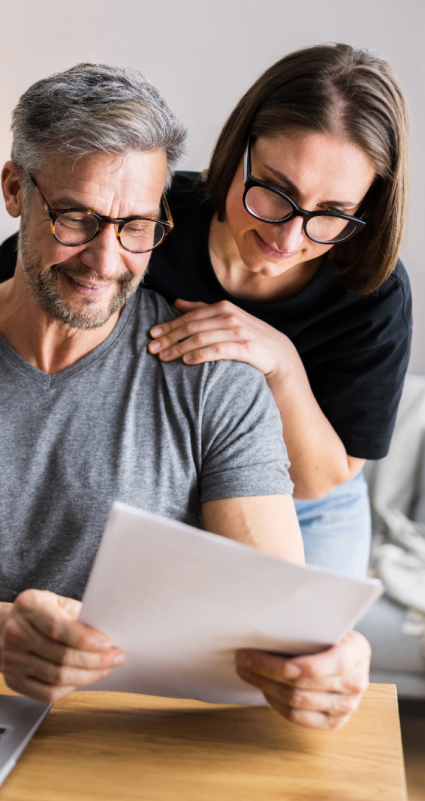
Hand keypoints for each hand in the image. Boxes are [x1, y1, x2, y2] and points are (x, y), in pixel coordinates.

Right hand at [0, 589, 125, 701]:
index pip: (57, 627)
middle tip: (116, 657)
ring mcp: (12, 659)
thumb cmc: (41, 611)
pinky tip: (84, 679)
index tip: (108, 643)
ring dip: (88, 675)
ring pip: (56, 677)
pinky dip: (70, 689)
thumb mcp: (59, 602)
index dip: (84, 639)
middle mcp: (16, 632)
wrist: (10, 624)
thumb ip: (78, 615)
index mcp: (29, 605)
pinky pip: (46, 693)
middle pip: (60, 655)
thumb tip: (105, 633)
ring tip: (106, 669)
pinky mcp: (14, 679)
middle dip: (95, 660)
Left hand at [148, 298, 297, 377]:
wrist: (279, 354)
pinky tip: (186, 361)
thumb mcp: (226, 320)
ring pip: (200, 338)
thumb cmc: (248, 337)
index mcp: (223, 307)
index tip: (152, 335)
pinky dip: (199, 355)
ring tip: (164, 358)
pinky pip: (216, 350)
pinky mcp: (244, 347)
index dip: (169, 325)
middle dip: (169, 338)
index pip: (189, 316)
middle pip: (191, 327)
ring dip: (179, 348)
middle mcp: (229, 316)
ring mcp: (237, 331)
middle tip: (152, 349)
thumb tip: (176, 302)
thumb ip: (202, 310)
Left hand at [235, 630, 370, 729]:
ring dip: (265, 686)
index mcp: (357, 651)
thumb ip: (306, 628)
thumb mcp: (327, 624)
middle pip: (303, 684)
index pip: (329, 664)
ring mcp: (346, 706)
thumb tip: (266, 628)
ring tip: (246, 671)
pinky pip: (298, 718)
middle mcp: (356, 682)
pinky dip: (276, 703)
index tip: (268, 660)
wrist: (348, 656)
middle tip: (243, 658)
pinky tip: (264, 689)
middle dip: (266, 670)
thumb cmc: (330, 635)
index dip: (298, 666)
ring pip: (296, 702)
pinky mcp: (334, 722)